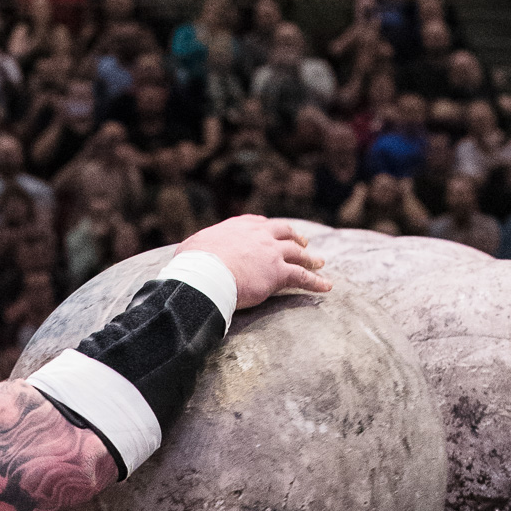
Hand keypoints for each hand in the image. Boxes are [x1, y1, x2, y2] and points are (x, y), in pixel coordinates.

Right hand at [178, 215, 330, 309]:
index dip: (268, 229)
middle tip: (302, 243)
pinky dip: (316, 282)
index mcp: (239, 227)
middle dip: (295, 237)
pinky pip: (302, 277)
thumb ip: (195, 248)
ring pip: (297, 253)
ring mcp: (272, 253)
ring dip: (309, 258)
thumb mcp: (190, 247)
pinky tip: (326, 286)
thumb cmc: (193, 263)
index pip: (260, 223)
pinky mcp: (279, 273)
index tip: (273, 232)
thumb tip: (184, 256)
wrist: (206, 274)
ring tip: (318, 263)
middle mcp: (259, 235)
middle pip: (284, 232)